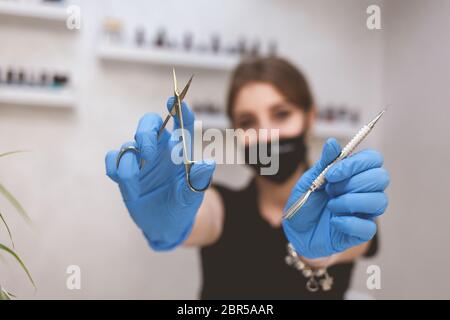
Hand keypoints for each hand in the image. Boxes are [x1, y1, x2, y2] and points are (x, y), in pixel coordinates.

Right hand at [105, 97, 214, 250]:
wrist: (166, 225)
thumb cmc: (183, 205)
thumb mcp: (194, 195)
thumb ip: (199, 179)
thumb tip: (208, 163)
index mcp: (180, 150)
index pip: (181, 125)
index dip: (179, 110)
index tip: (173, 100)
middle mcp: (160, 150)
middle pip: (149, 124)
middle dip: (146, 132)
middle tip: (149, 153)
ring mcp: (141, 160)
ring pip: (129, 144)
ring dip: (131, 160)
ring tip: (135, 182)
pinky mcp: (125, 172)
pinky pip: (114, 159)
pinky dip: (115, 166)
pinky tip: (122, 178)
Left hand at [282, 138, 388, 258]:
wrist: (297, 231)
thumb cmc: (306, 203)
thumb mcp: (310, 180)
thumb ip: (324, 163)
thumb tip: (332, 143)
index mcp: (354, 174)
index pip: (374, 159)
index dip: (355, 164)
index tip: (332, 173)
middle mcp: (365, 190)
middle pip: (381, 178)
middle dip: (352, 183)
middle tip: (330, 190)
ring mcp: (366, 211)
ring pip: (379, 201)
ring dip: (349, 202)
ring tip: (331, 206)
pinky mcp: (362, 232)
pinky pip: (369, 227)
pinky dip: (348, 222)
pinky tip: (334, 222)